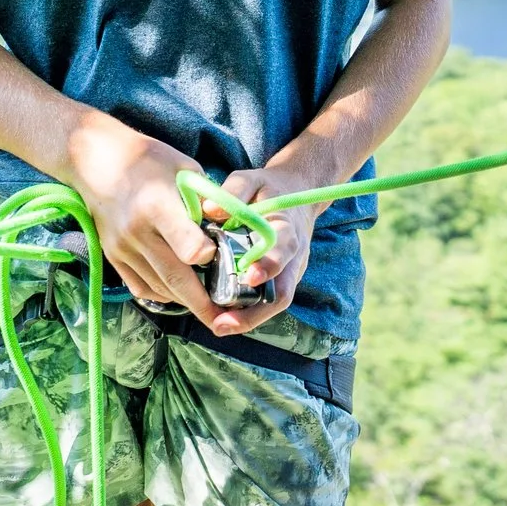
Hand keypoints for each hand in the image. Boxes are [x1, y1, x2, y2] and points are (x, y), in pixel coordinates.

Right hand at [63, 111, 217, 320]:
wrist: (96, 160)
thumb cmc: (148, 159)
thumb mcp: (185, 168)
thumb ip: (206, 200)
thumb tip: (229, 227)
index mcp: (157, 205)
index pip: (187, 245)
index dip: (207, 256)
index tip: (220, 258)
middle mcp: (137, 232)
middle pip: (175, 277)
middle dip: (203, 303)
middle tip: (225, 320)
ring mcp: (122, 248)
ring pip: (159, 287)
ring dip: (185, 301)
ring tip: (209, 308)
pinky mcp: (112, 257)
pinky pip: (141, 288)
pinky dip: (163, 296)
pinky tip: (179, 296)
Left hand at [198, 167, 317, 337]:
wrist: (296, 194)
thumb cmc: (269, 189)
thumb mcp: (252, 179)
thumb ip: (234, 191)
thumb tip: (210, 211)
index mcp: (287, 229)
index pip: (284, 250)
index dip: (269, 265)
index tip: (250, 275)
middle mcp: (293, 257)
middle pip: (282, 293)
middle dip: (254, 312)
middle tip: (224, 322)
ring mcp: (288, 271)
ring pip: (273, 303)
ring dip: (248, 319)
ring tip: (219, 326)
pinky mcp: (278, 279)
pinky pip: (264, 301)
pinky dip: (246, 312)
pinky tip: (222, 318)